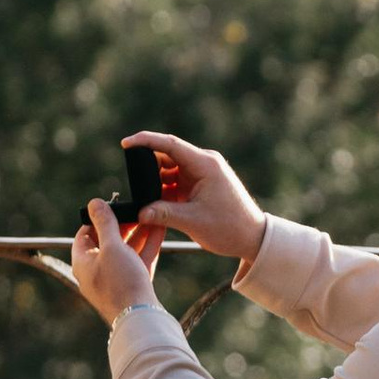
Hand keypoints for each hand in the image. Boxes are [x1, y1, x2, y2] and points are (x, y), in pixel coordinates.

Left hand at [70, 198, 159, 323]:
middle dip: (123, 224)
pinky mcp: (133, 285)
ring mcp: (116, 279)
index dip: (97, 218)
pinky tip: (160, 228)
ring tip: (152, 213)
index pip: (84, 234)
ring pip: (127, 250)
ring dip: (139, 231)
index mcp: (83, 262)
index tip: (113, 205)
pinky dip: (148, 244)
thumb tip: (94, 203)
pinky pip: (139, 259)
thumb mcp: (111, 247)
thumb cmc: (121, 283)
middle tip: (136, 208)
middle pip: (108, 241)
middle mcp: (97, 271)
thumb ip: (105, 223)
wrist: (141, 318)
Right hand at [122, 132, 266, 265]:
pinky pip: (177, 179)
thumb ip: (163, 213)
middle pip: (167, 156)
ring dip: (157, 182)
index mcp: (205, 165)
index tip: (125, 143)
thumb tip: (139, 212)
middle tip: (135, 185)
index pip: (170, 144)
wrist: (252, 238)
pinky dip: (165, 189)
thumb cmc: (229, 228)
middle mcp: (204, 163)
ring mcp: (203, 172)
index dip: (146, 141)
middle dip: (148, 168)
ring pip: (170, 169)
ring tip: (148, 201)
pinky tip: (157, 204)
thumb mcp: (192, 221)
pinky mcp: (201, 183)